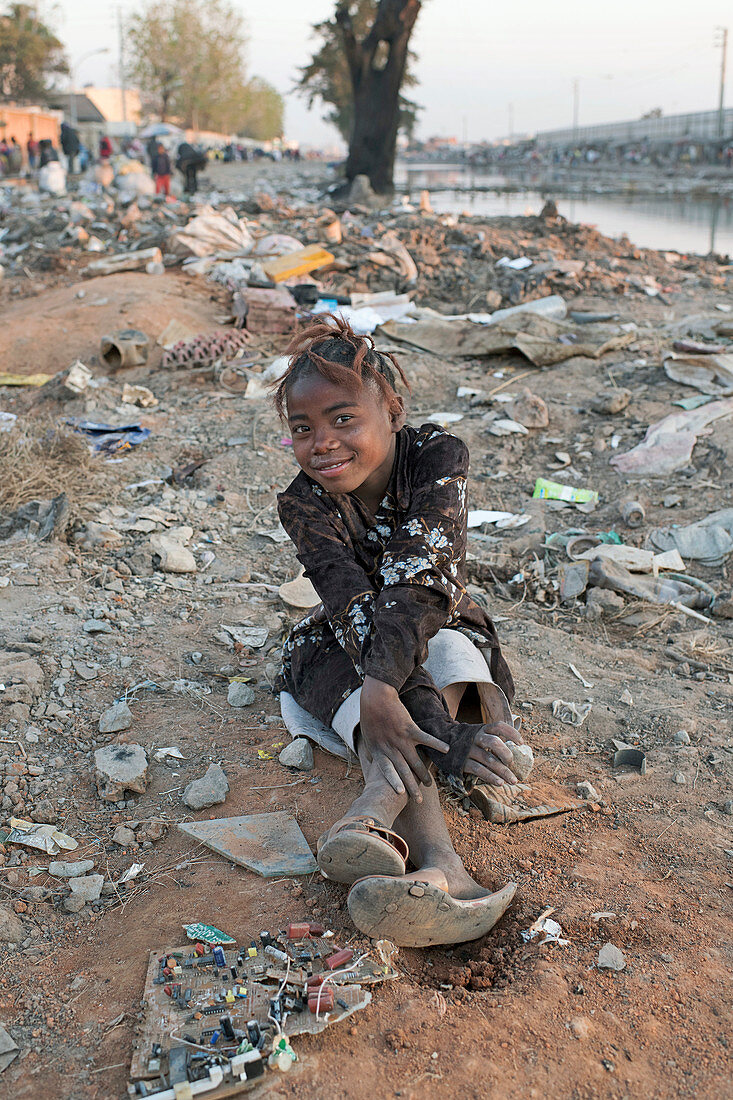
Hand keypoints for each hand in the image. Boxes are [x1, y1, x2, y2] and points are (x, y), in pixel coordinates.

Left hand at [359, 676, 449, 800]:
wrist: (376, 697)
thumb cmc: (370, 715)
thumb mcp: (367, 736)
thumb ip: (371, 751)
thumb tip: (370, 762)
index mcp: (379, 749)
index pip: (387, 770)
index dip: (394, 782)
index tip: (401, 794)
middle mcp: (390, 747)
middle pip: (402, 771)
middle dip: (411, 786)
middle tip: (418, 800)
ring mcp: (400, 739)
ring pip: (414, 760)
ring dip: (422, 773)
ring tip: (430, 783)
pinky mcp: (409, 728)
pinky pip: (425, 739)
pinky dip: (436, 744)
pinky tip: (446, 750)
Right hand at [464, 721, 522, 786]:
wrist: (441, 743)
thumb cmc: (466, 741)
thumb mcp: (476, 734)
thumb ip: (491, 738)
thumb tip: (514, 750)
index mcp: (481, 729)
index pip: (499, 726)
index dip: (512, 733)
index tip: (521, 743)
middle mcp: (475, 738)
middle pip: (494, 743)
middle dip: (507, 754)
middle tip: (512, 763)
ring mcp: (468, 750)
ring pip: (489, 760)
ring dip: (503, 771)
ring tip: (513, 780)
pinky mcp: (462, 762)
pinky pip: (479, 770)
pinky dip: (491, 777)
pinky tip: (499, 783)